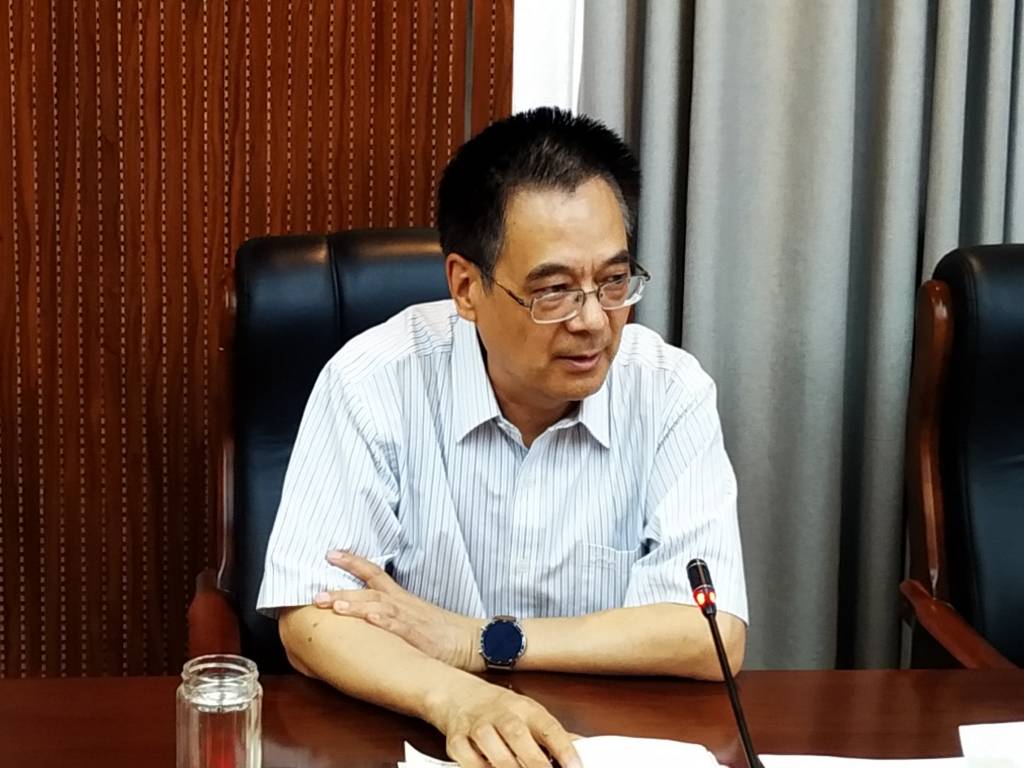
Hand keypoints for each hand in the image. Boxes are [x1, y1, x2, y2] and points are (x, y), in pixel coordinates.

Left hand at [315, 550, 484, 671]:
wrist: (470, 639)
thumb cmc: (440, 630)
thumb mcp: (412, 615)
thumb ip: (387, 612)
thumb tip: (359, 612)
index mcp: (400, 597)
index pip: (373, 572)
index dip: (351, 561)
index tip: (329, 553)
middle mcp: (402, 604)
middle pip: (369, 591)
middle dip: (341, 590)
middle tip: (316, 593)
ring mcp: (410, 619)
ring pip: (380, 607)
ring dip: (357, 605)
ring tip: (335, 605)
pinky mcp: (420, 637)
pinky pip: (400, 628)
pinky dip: (384, 623)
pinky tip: (370, 620)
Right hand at [429, 677, 581, 767]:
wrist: (460, 695)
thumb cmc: (501, 709)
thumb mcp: (531, 714)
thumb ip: (553, 735)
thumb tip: (584, 748)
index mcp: (526, 709)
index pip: (548, 727)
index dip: (564, 749)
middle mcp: (502, 714)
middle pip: (518, 735)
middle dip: (534, 763)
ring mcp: (478, 726)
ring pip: (491, 746)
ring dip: (506, 766)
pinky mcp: (457, 740)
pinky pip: (467, 759)